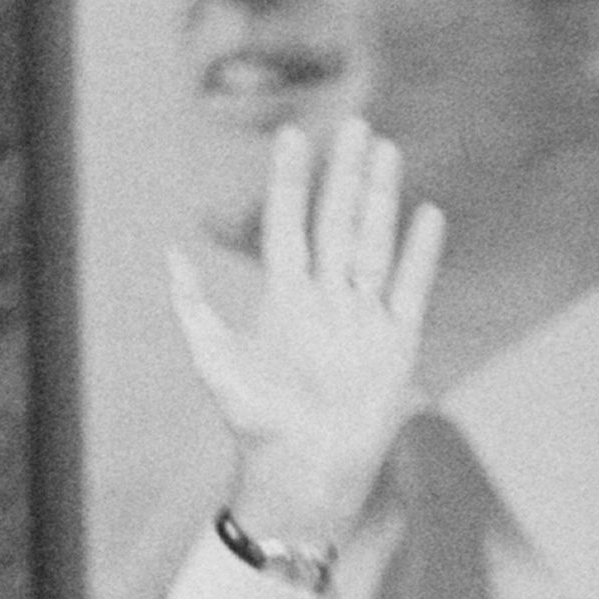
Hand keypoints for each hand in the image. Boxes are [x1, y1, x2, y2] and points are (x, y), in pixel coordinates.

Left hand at [166, 119, 444, 549]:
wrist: (303, 475)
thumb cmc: (255, 425)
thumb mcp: (215, 361)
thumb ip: (195, 308)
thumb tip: (171, 254)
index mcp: (283, 298)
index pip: (289, 224)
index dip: (292, 181)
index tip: (295, 135)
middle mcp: (324, 300)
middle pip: (338, 223)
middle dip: (345, 174)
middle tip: (355, 124)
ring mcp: (362, 318)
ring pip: (375, 244)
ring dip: (382, 199)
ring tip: (388, 152)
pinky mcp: (396, 343)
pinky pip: (411, 288)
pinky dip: (421, 253)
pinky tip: (427, 214)